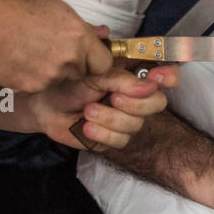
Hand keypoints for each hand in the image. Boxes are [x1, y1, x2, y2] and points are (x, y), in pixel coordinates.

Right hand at [0, 0, 113, 93]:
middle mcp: (70, 59)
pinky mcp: (33, 88)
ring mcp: (51, 76)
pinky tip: (20, 62)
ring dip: (51, 73)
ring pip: (59, 81)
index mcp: (80, 37)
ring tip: (32, 53)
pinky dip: (32, 79)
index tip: (87, 58)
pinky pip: (39, 87)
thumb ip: (84, 27)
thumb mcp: (57, 9)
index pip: (104, 63)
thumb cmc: (19, 12)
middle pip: (81, 73)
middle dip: (71, 66)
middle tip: (51, 51)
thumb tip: (104, 33)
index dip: (96, 62)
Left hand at [38, 65, 179, 150]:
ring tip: (87, 111)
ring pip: (136, 124)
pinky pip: (120, 140)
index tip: (155, 77)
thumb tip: (149, 85)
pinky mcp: (113, 139)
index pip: (166, 75)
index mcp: (133, 75)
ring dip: (111, 118)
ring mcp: (126, 119)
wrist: (45, 105)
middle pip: (158, 103)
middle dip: (136, 103)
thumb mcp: (94, 73)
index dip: (168, 76)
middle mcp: (135, 97)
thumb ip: (121, 78)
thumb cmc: (69, 83)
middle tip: (113, 98)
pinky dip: (102, 133)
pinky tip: (85, 127)